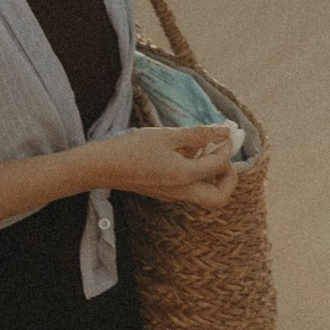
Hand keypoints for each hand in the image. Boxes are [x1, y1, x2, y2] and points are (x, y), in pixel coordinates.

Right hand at [100, 122, 239, 210]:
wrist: (100, 167)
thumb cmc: (131, 149)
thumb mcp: (166, 136)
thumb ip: (198, 134)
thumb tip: (224, 132)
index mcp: (185, 177)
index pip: (220, 166)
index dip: (227, 147)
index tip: (224, 132)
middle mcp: (182, 191)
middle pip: (219, 197)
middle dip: (228, 177)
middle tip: (222, 154)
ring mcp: (172, 195)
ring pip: (206, 193)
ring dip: (212, 173)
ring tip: (201, 147)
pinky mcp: (164, 192)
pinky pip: (190, 187)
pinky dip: (196, 172)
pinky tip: (184, 151)